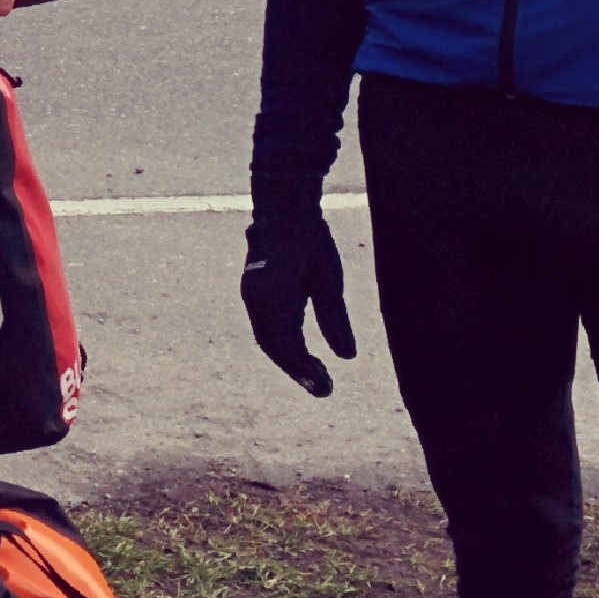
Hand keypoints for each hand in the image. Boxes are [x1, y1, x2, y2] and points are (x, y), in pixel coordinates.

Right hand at [241, 215, 357, 397]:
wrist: (283, 209)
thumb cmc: (310, 240)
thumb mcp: (329, 278)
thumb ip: (335, 318)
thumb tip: (347, 357)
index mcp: (272, 295)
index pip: (286, 344)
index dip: (304, 369)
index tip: (325, 386)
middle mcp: (255, 299)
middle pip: (273, 347)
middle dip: (297, 370)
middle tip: (324, 388)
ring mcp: (251, 297)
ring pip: (268, 340)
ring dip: (290, 360)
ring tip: (319, 375)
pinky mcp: (255, 295)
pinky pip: (267, 328)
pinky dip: (285, 345)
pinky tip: (305, 353)